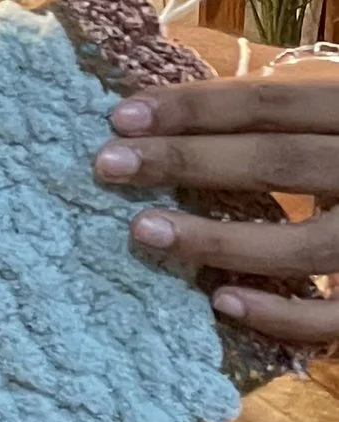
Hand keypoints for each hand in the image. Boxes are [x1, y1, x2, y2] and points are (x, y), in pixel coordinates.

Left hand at [95, 63, 338, 347]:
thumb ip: (285, 113)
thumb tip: (169, 111)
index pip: (274, 102)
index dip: (196, 107)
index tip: (120, 116)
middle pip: (279, 162)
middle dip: (187, 162)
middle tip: (105, 165)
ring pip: (306, 245)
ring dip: (219, 239)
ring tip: (143, 229)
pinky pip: (336, 319)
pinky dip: (281, 313)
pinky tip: (221, 302)